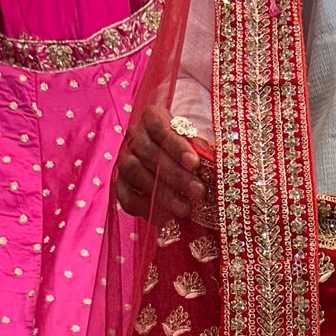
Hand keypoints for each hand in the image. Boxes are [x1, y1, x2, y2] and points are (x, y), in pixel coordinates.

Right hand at [115, 103, 208, 220]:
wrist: (175, 167)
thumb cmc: (190, 153)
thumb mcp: (198, 147)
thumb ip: (202, 151)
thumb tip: (214, 163)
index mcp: (153, 118)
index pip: (159, 126)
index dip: (176, 145)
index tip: (194, 163)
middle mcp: (135, 136)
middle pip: (148, 152)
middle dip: (175, 174)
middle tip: (198, 191)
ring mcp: (125, 159)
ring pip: (135, 172)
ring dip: (161, 192)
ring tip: (185, 209)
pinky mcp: (121, 183)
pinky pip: (125, 195)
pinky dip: (143, 207)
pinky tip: (163, 218)